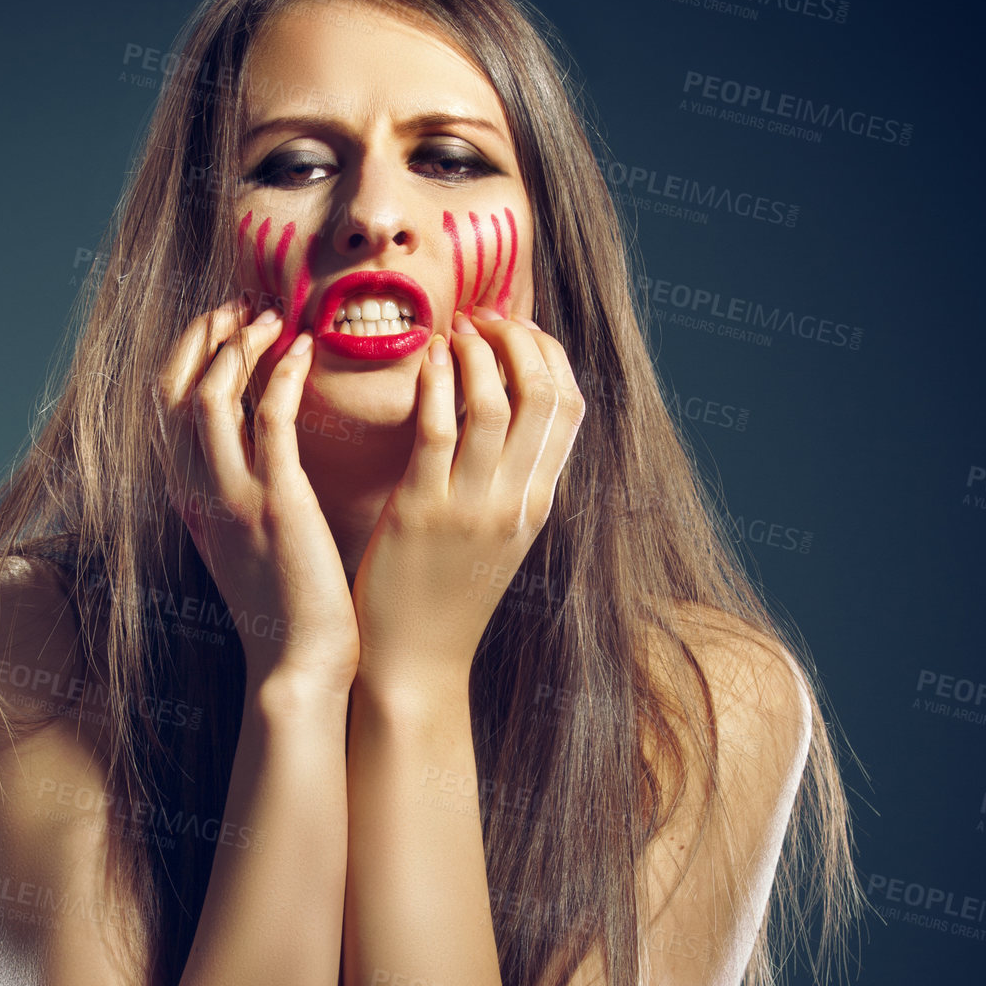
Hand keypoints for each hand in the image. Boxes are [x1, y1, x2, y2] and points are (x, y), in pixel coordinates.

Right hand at [154, 302, 359, 693]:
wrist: (297, 671)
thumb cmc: (288, 616)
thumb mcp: (248, 551)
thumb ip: (243, 504)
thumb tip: (264, 465)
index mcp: (190, 504)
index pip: (168, 411)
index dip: (189, 359)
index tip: (221, 326)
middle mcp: (198, 495)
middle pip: (176, 392)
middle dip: (203, 338)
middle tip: (241, 304)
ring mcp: (232, 499)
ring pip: (214, 395)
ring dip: (240, 346)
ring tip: (273, 317)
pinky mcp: (276, 505)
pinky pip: (270, 419)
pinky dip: (283, 375)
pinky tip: (305, 350)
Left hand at [350, 307, 584, 695]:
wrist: (415, 665)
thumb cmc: (445, 598)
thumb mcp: (497, 538)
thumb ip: (508, 480)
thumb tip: (507, 414)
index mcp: (539, 504)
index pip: (570, 407)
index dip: (548, 353)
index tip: (515, 329)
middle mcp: (516, 502)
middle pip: (543, 394)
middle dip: (517, 339)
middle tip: (482, 320)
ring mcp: (473, 508)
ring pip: (496, 401)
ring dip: (476, 351)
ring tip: (453, 332)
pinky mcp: (421, 513)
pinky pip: (439, 429)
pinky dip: (439, 382)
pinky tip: (428, 360)